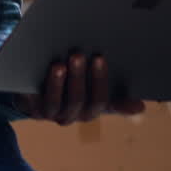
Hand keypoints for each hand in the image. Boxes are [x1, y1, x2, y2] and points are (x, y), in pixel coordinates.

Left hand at [14, 54, 145, 125]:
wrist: (37, 91)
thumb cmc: (73, 88)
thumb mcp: (94, 92)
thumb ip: (116, 99)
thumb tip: (141, 107)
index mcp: (90, 111)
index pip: (99, 101)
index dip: (99, 80)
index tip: (100, 58)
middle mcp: (70, 116)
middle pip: (77, 100)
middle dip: (78, 77)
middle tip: (79, 54)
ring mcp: (49, 114)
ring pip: (54, 102)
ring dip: (57, 83)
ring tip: (60, 63)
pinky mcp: (29, 108)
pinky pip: (32, 99)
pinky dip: (37, 86)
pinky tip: (39, 69)